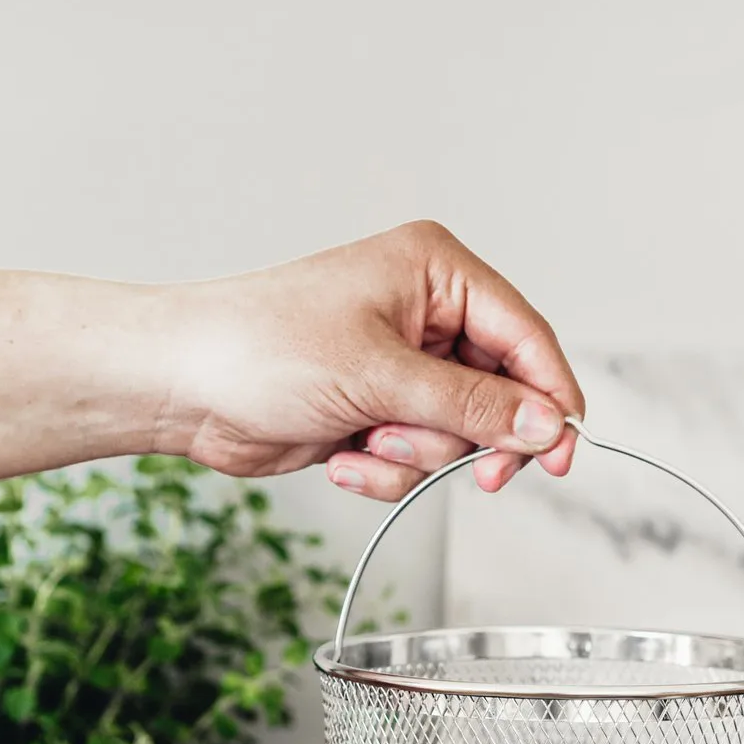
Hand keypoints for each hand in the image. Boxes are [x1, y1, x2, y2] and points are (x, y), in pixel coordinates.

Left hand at [161, 221, 583, 499]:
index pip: (526, 336)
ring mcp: (404, 367)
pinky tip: (342, 456)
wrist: (184, 387)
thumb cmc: (261, 349)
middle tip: (473, 472)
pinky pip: (417, 459)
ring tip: (365, 438)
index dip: (551, 398)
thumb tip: (546, 425)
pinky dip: (385, 469)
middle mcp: (428, 314)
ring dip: (415, 454)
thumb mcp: (381, 374)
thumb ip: (472, 404)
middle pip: (503, 395)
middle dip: (468, 436)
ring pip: (459, 436)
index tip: (560, 453)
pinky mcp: (380, 412)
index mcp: (436, 272)